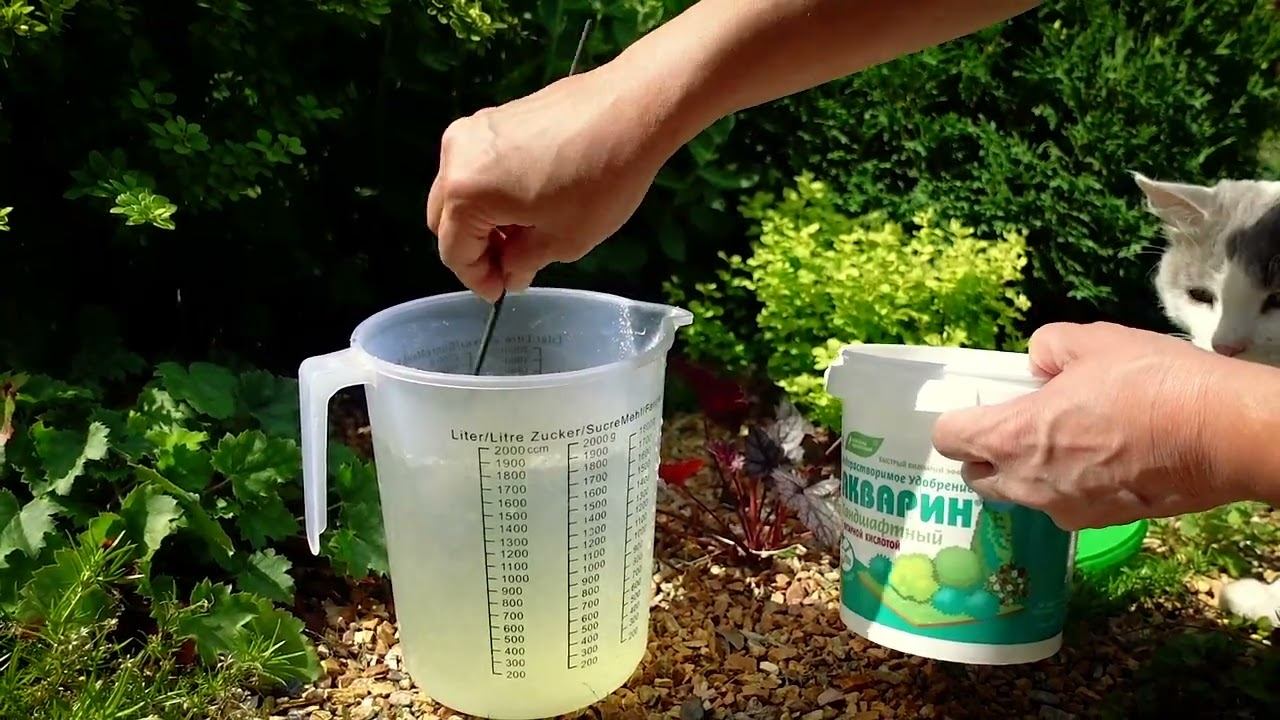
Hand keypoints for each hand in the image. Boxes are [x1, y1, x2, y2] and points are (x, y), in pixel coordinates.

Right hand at [425, 64, 675, 301]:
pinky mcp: (495, 115)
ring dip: (482, 219)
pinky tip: (529, 203)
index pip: (453, 251)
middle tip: (511, 266)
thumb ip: (523, 262)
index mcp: (464, 191)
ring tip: (524, 236)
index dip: (477, 279)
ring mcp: (474, 129)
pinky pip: (478, 165)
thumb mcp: (563, 240)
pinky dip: (492, 191)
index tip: (501, 292)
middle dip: (474, 248)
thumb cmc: (599, 182)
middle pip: (446, 217)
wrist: (631, 110)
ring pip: (460, 190)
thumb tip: (510, 273)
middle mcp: (456, 155)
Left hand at [931, 322, 1247, 529]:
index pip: (949, 439)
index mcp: (1011, 438)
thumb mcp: (1089, 341)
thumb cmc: (1147, 383)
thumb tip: (1038, 364)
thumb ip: (1047, 349)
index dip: (957, 421)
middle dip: (985, 455)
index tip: (976, 408)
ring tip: (1064, 441)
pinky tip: (1100, 461)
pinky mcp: (1100, 523)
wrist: (1219, 435)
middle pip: (978, 477)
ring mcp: (1063, 510)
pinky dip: (1068, 487)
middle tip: (1016, 425)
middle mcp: (1027, 484)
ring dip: (1027, 473)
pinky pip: (1063, 505)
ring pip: (1021, 495)